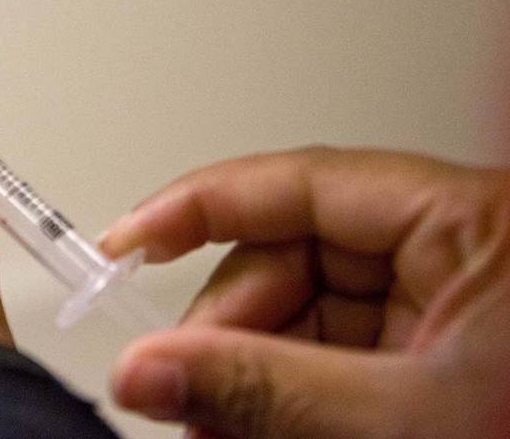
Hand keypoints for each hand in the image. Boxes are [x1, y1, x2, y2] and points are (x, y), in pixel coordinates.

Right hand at [101, 147, 509, 438]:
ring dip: (249, 370)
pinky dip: (285, 394)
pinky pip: (330, 353)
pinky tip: (255, 429)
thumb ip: (263, 390)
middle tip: (181, 389)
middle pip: (291, 253)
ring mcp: (441, 304)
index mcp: (468, 223)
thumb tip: (148, 368)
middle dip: (228, 327)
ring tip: (216, 426)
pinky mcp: (433, 354)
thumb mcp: (402, 422)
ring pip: (303, 310)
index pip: (300, 182)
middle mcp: (451, 250)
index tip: (128, 243)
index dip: (199, 205)